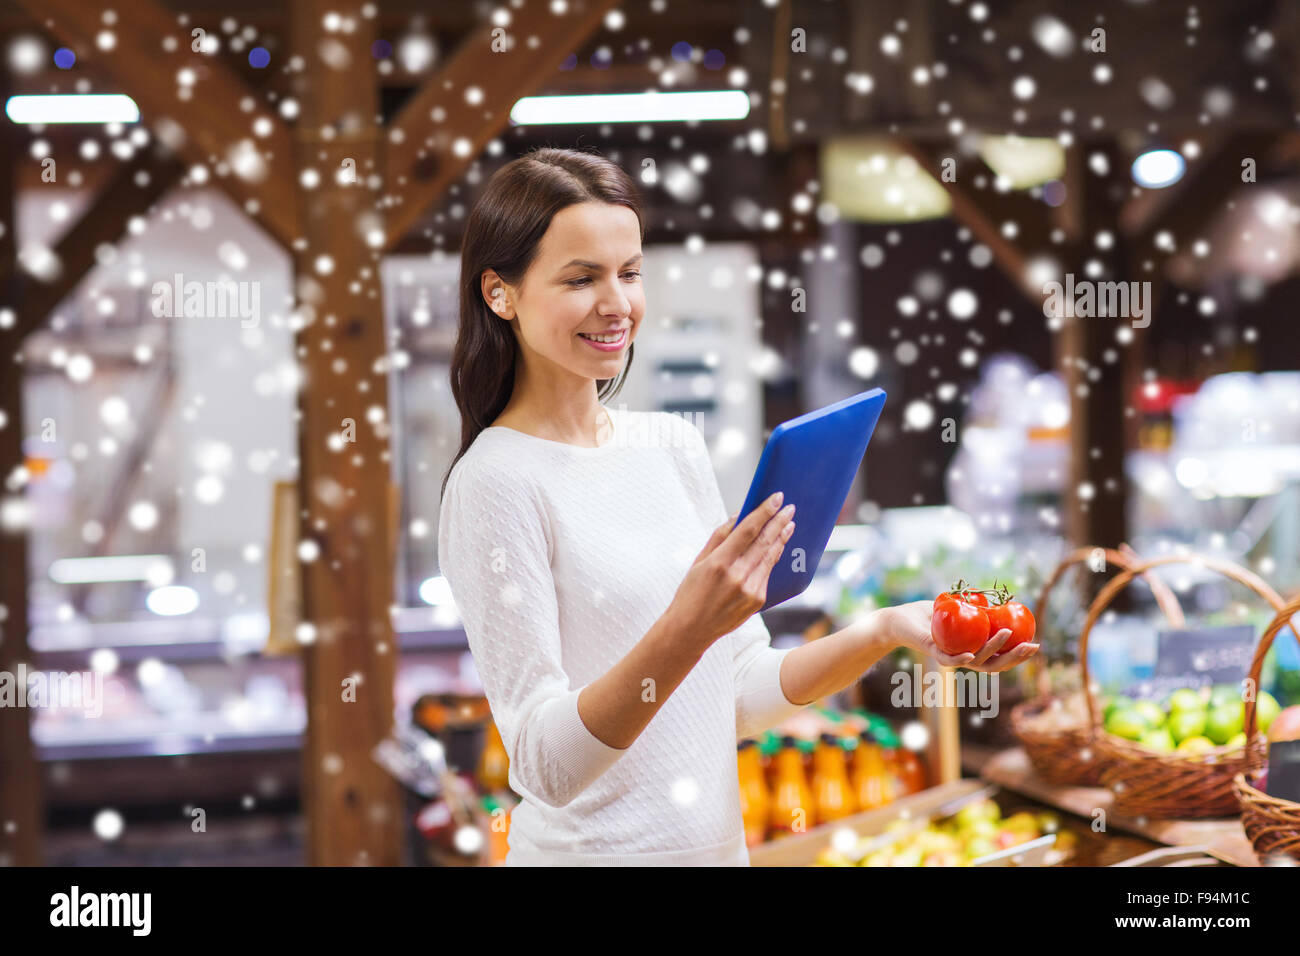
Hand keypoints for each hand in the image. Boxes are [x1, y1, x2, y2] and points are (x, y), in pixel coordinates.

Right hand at [666, 491, 795, 651]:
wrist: (691, 629)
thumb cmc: (691, 591)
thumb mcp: (698, 561)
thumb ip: (720, 537)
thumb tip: (738, 516)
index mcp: (719, 563)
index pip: (747, 530)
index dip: (764, 512)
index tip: (776, 498)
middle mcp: (737, 576)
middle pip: (764, 542)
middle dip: (778, 522)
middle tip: (789, 508)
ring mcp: (750, 590)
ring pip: (770, 557)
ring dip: (781, 538)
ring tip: (789, 524)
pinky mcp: (757, 600)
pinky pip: (767, 573)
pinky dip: (772, 558)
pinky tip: (776, 546)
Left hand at [870, 600, 1040, 672]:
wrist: (901, 619)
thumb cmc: (931, 614)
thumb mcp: (960, 609)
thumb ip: (978, 608)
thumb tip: (1002, 599)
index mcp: (973, 651)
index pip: (1000, 657)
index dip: (1018, 654)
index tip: (1036, 643)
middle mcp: (964, 658)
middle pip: (994, 665)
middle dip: (1015, 658)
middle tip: (1032, 646)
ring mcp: (949, 657)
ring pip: (975, 662)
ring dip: (992, 650)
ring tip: (1006, 636)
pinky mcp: (932, 652)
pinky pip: (948, 659)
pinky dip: (960, 659)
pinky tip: (971, 654)